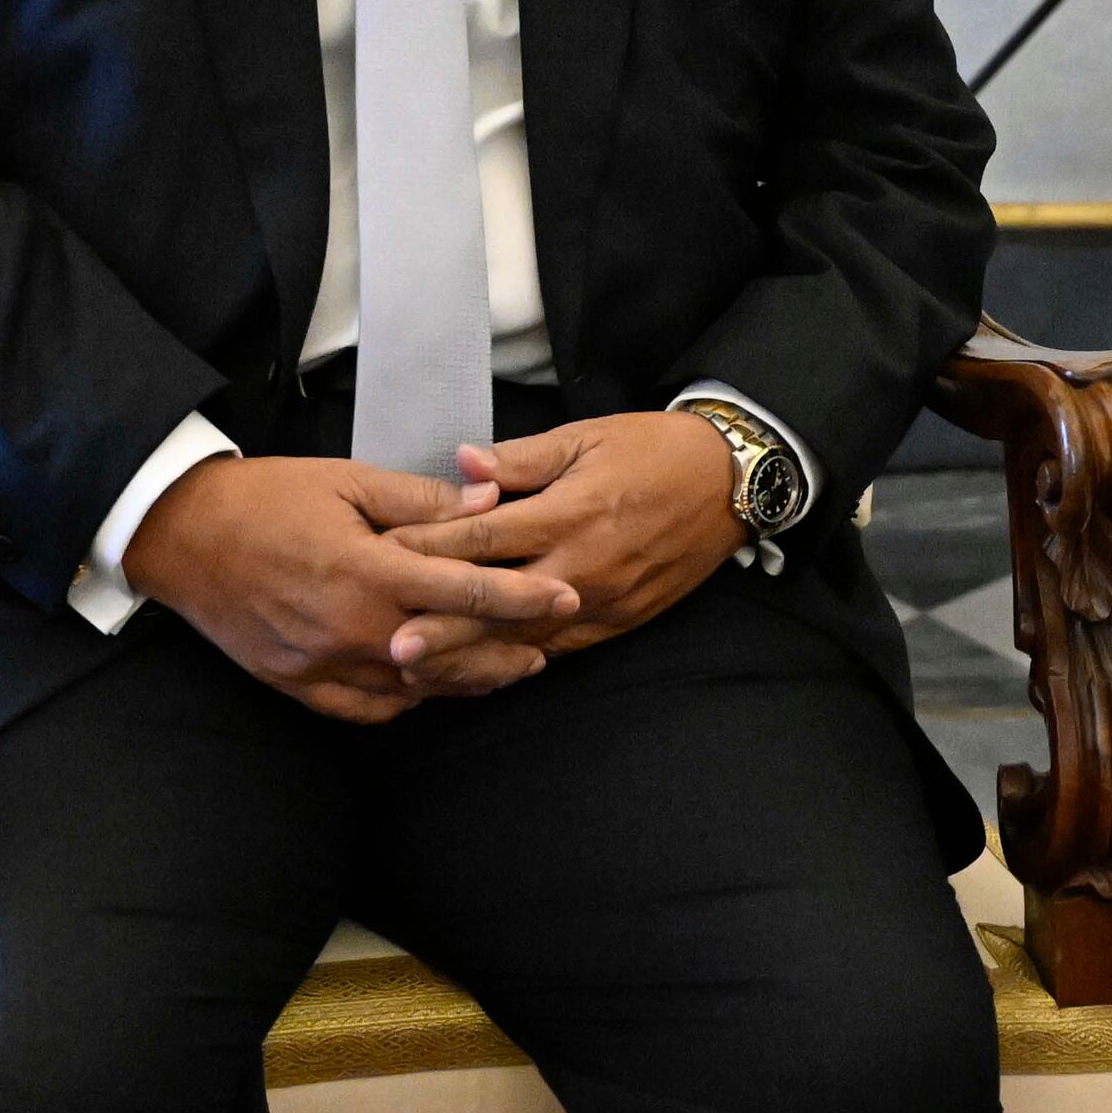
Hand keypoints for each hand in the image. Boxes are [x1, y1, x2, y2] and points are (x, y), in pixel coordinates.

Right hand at [121, 455, 583, 723]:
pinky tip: (431, 690)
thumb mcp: (348, 482)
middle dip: (507, 651)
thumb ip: (422, 500)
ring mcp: (322, 665)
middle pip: (451, 654)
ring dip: (465, 682)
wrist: (181, 535)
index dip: (523, 597)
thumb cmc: (267, 499)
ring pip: (414, 690)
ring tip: (507, 669)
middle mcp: (350, 629)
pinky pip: (367, 710)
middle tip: (548, 646)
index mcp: (367, 572)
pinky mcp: (297, 685)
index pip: (465, 591)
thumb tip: (490, 504)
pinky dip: (406, 702)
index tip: (567, 598)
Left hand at [388, 410, 749, 655]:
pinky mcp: (619, 622)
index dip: (430, 550)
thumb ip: (522, 457)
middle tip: (390, 647)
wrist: (729, 483)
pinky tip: (482, 674)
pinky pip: (560, 649)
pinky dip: (518, 662)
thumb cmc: (654, 451)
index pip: (484, 538)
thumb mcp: (587, 438)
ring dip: (472, 658)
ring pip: (525, 639)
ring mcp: (601, 602)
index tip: (382, 559)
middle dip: (442, 626)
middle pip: (498, 603)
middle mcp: (581, 567)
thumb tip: (463, 463)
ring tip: (423, 675)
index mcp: (569, 514)